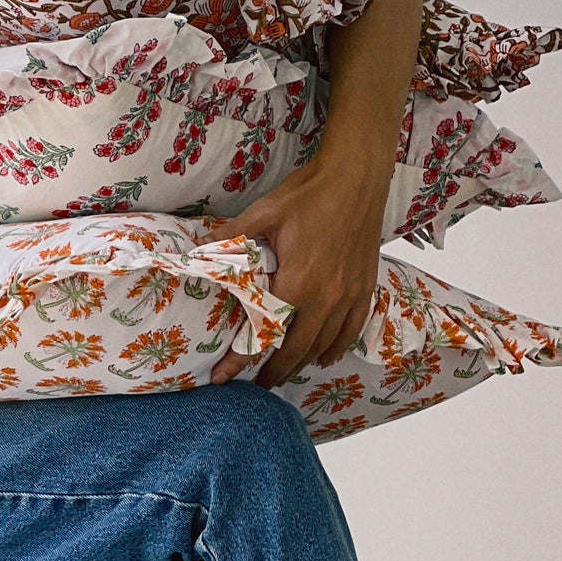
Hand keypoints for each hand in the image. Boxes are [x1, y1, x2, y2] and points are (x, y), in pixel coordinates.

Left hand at [208, 155, 386, 388]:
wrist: (358, 175)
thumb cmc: (310, 192)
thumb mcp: (264, 211)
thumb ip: (231, 236)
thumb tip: (197, 248)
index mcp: (297, 283)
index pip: (263, 334)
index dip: (240, 360)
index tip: (221, 378)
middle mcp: (325, 298)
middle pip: (296, 350)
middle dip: (275, 371)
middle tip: (258, 385)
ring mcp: (348, 296)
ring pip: (323, 345)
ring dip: (302, 363)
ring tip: (284, 373)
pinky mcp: (364, 288)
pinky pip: (351, 330)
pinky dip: (336, 348)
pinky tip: (324, 357)